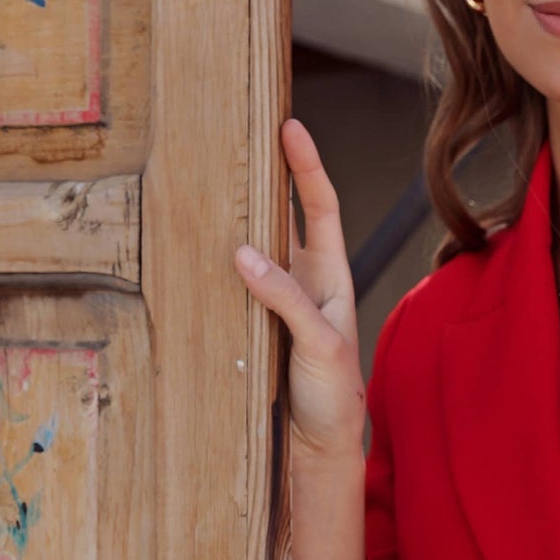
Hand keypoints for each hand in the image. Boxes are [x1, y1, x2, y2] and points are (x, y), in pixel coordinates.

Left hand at [235, 118, 371, 559]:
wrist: (322, 441)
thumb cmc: (297, 384)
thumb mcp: (277, 332)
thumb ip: (265, 292)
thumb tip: (233, 251)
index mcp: (319, 275)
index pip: (315, 208)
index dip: (305, 166)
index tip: (287, 123)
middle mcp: (325, 284)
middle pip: (318, 211)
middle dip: (303, 166)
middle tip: (282, 119)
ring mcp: (327, 311)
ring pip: (307, 247)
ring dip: (289, 202)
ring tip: (270, 155)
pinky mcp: (322, 345)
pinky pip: (293, 304)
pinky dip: (269, 280)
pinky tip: (243, 256)